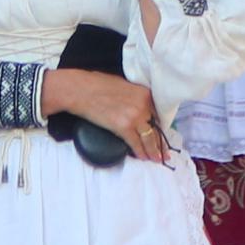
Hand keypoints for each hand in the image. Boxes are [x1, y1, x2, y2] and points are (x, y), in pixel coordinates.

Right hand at [42, 68, 168, 160]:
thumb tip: (138, 109)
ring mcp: (135, 116)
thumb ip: (135, 98)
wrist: (80, 90)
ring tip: (157, 159)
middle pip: (156, 128)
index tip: (162, 135)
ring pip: (149, 138)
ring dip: (153, 151)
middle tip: (165, 154)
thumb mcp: (123, 86)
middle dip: (160, 143)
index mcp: (145, 93)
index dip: (160, 127)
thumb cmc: (97, 85)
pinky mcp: (124, 127)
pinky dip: (140, 152)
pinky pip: (136, 144)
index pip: (157, 114)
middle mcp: (143, 105)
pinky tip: (143, 158)